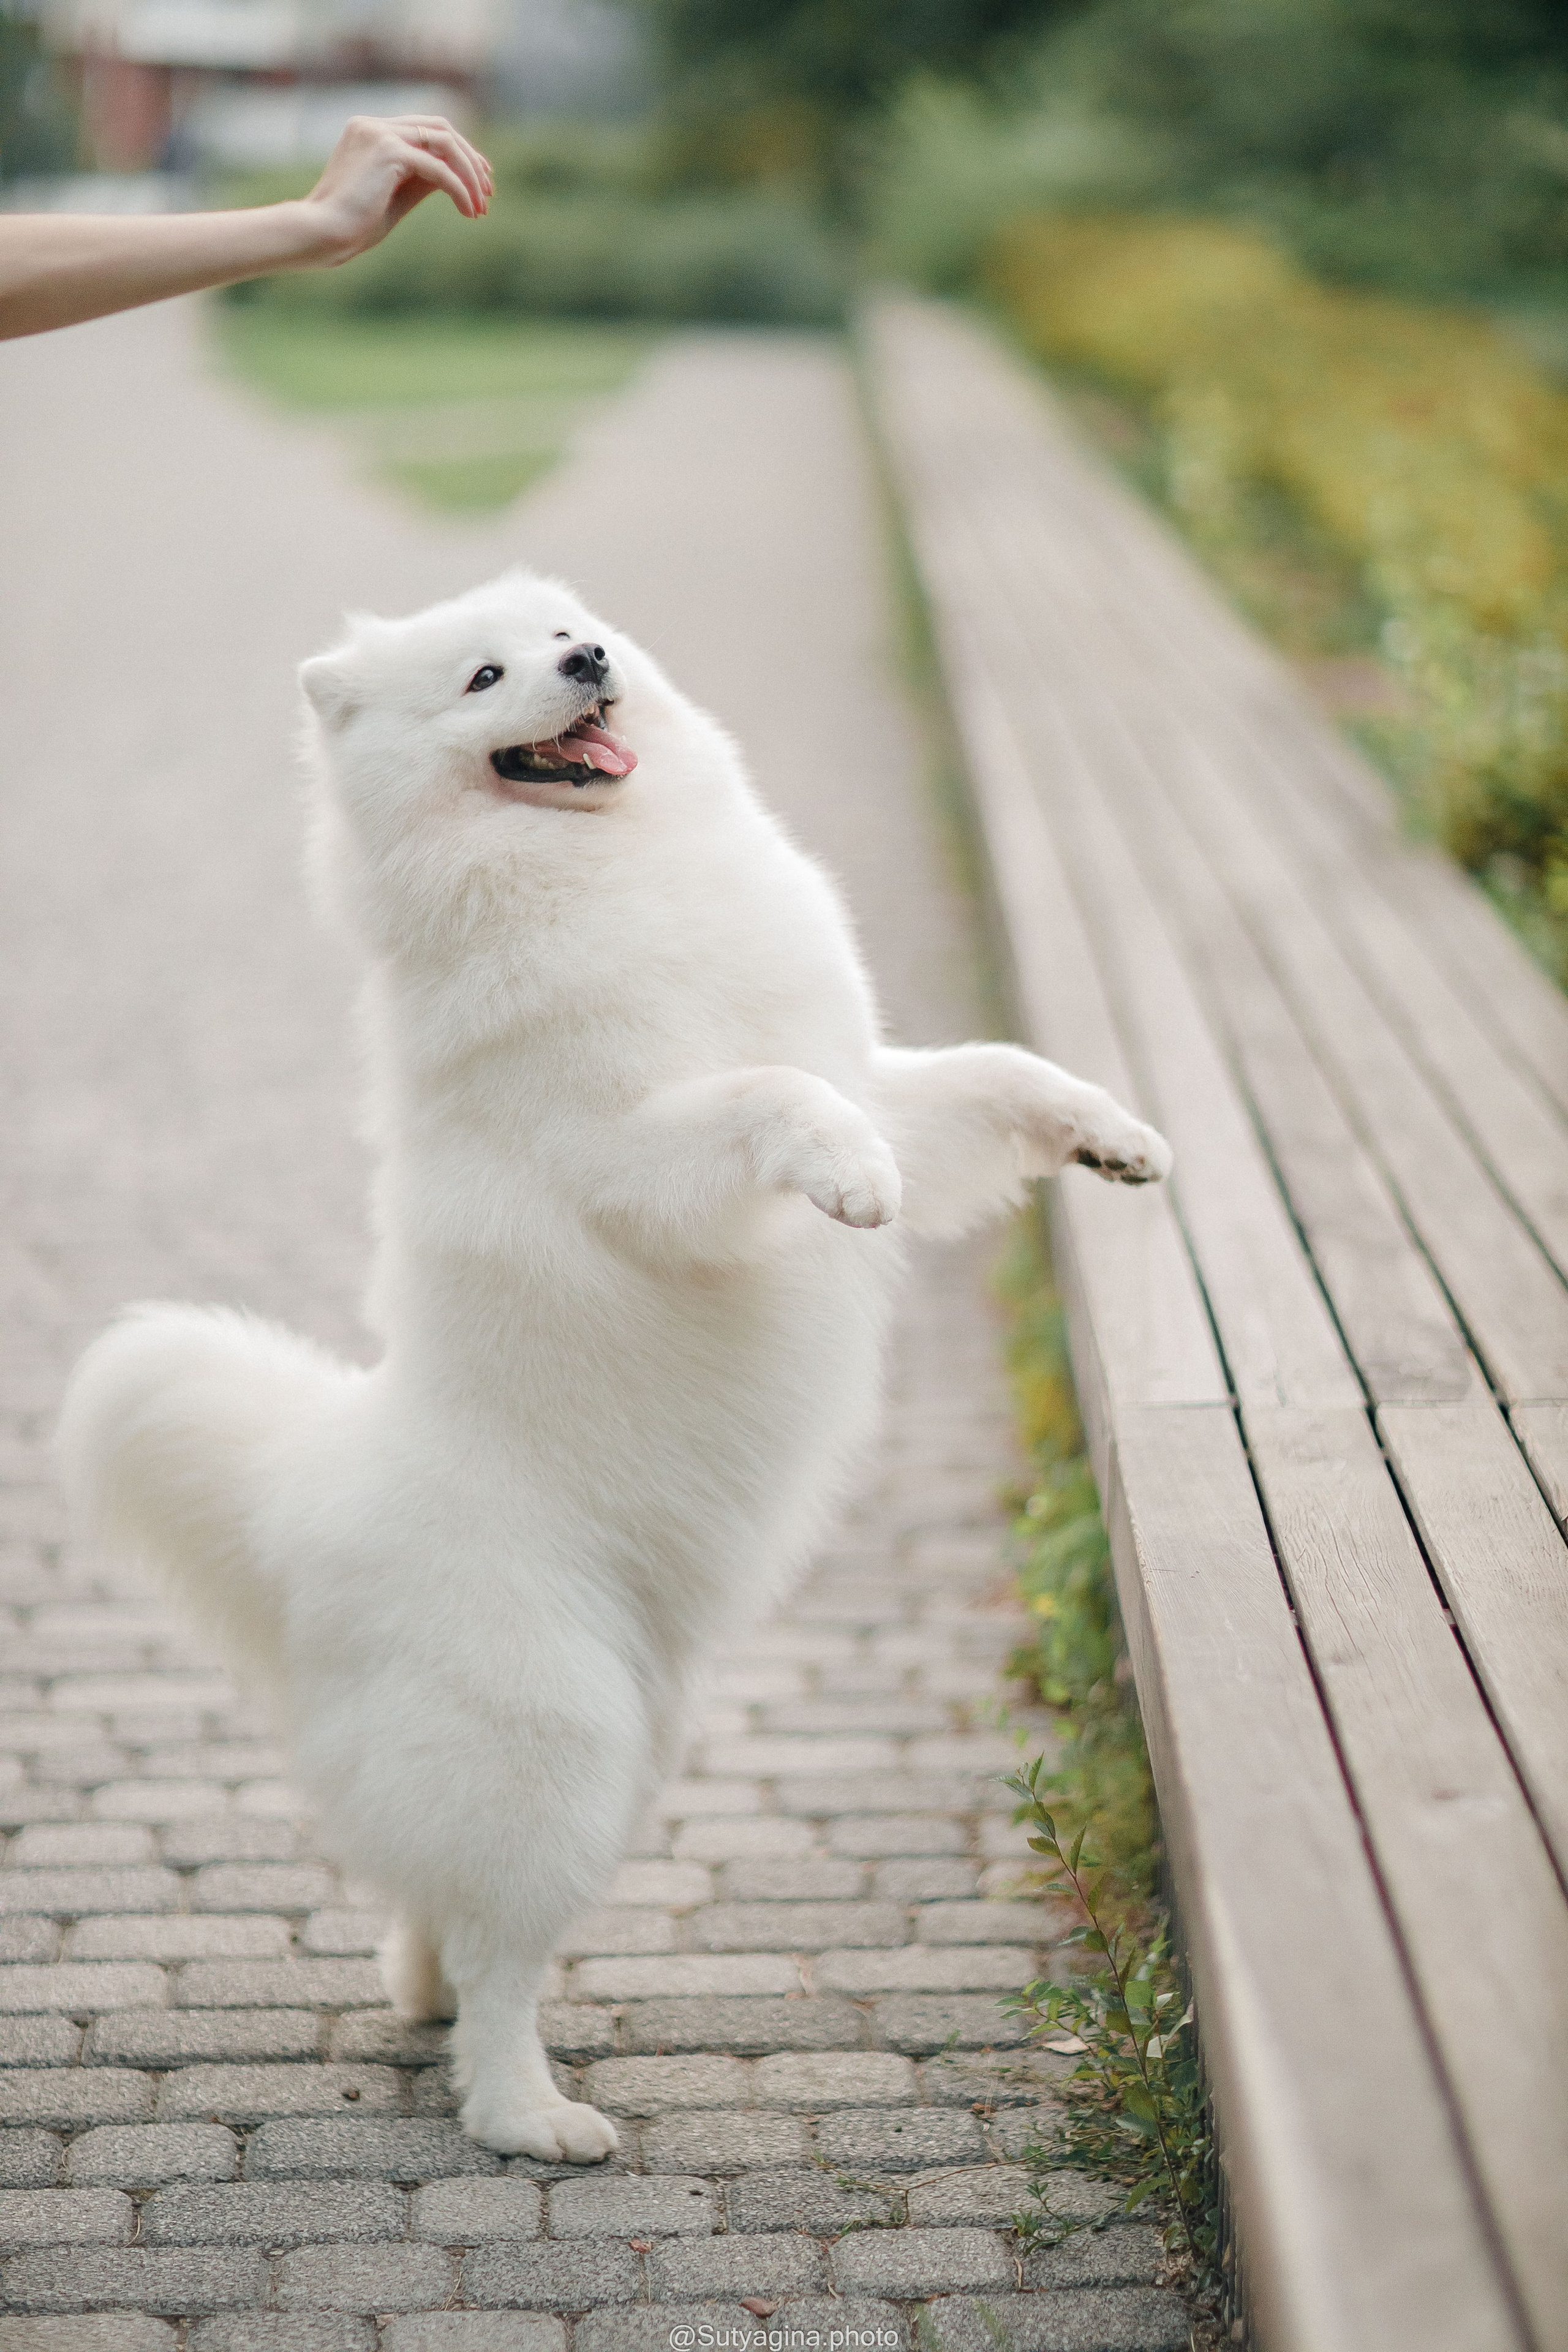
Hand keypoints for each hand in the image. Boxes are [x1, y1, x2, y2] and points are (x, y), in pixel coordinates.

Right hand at [294, 115, 492, 265]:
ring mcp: (380, 133)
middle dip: (471, 159)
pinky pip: (439, 169)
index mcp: (370, 131)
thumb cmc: (352, 226)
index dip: (458, 152)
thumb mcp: (395, 198)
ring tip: (482, 206)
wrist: (321, 234)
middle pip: (440, 128)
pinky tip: (469, 211)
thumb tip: (456, 175)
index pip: (426, 129)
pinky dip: (460, 190)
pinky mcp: (389, 152)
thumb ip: (421, 180)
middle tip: (489, 192)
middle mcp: (374, 125)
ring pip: (445, 143)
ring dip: (470, 175)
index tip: (479, 181)